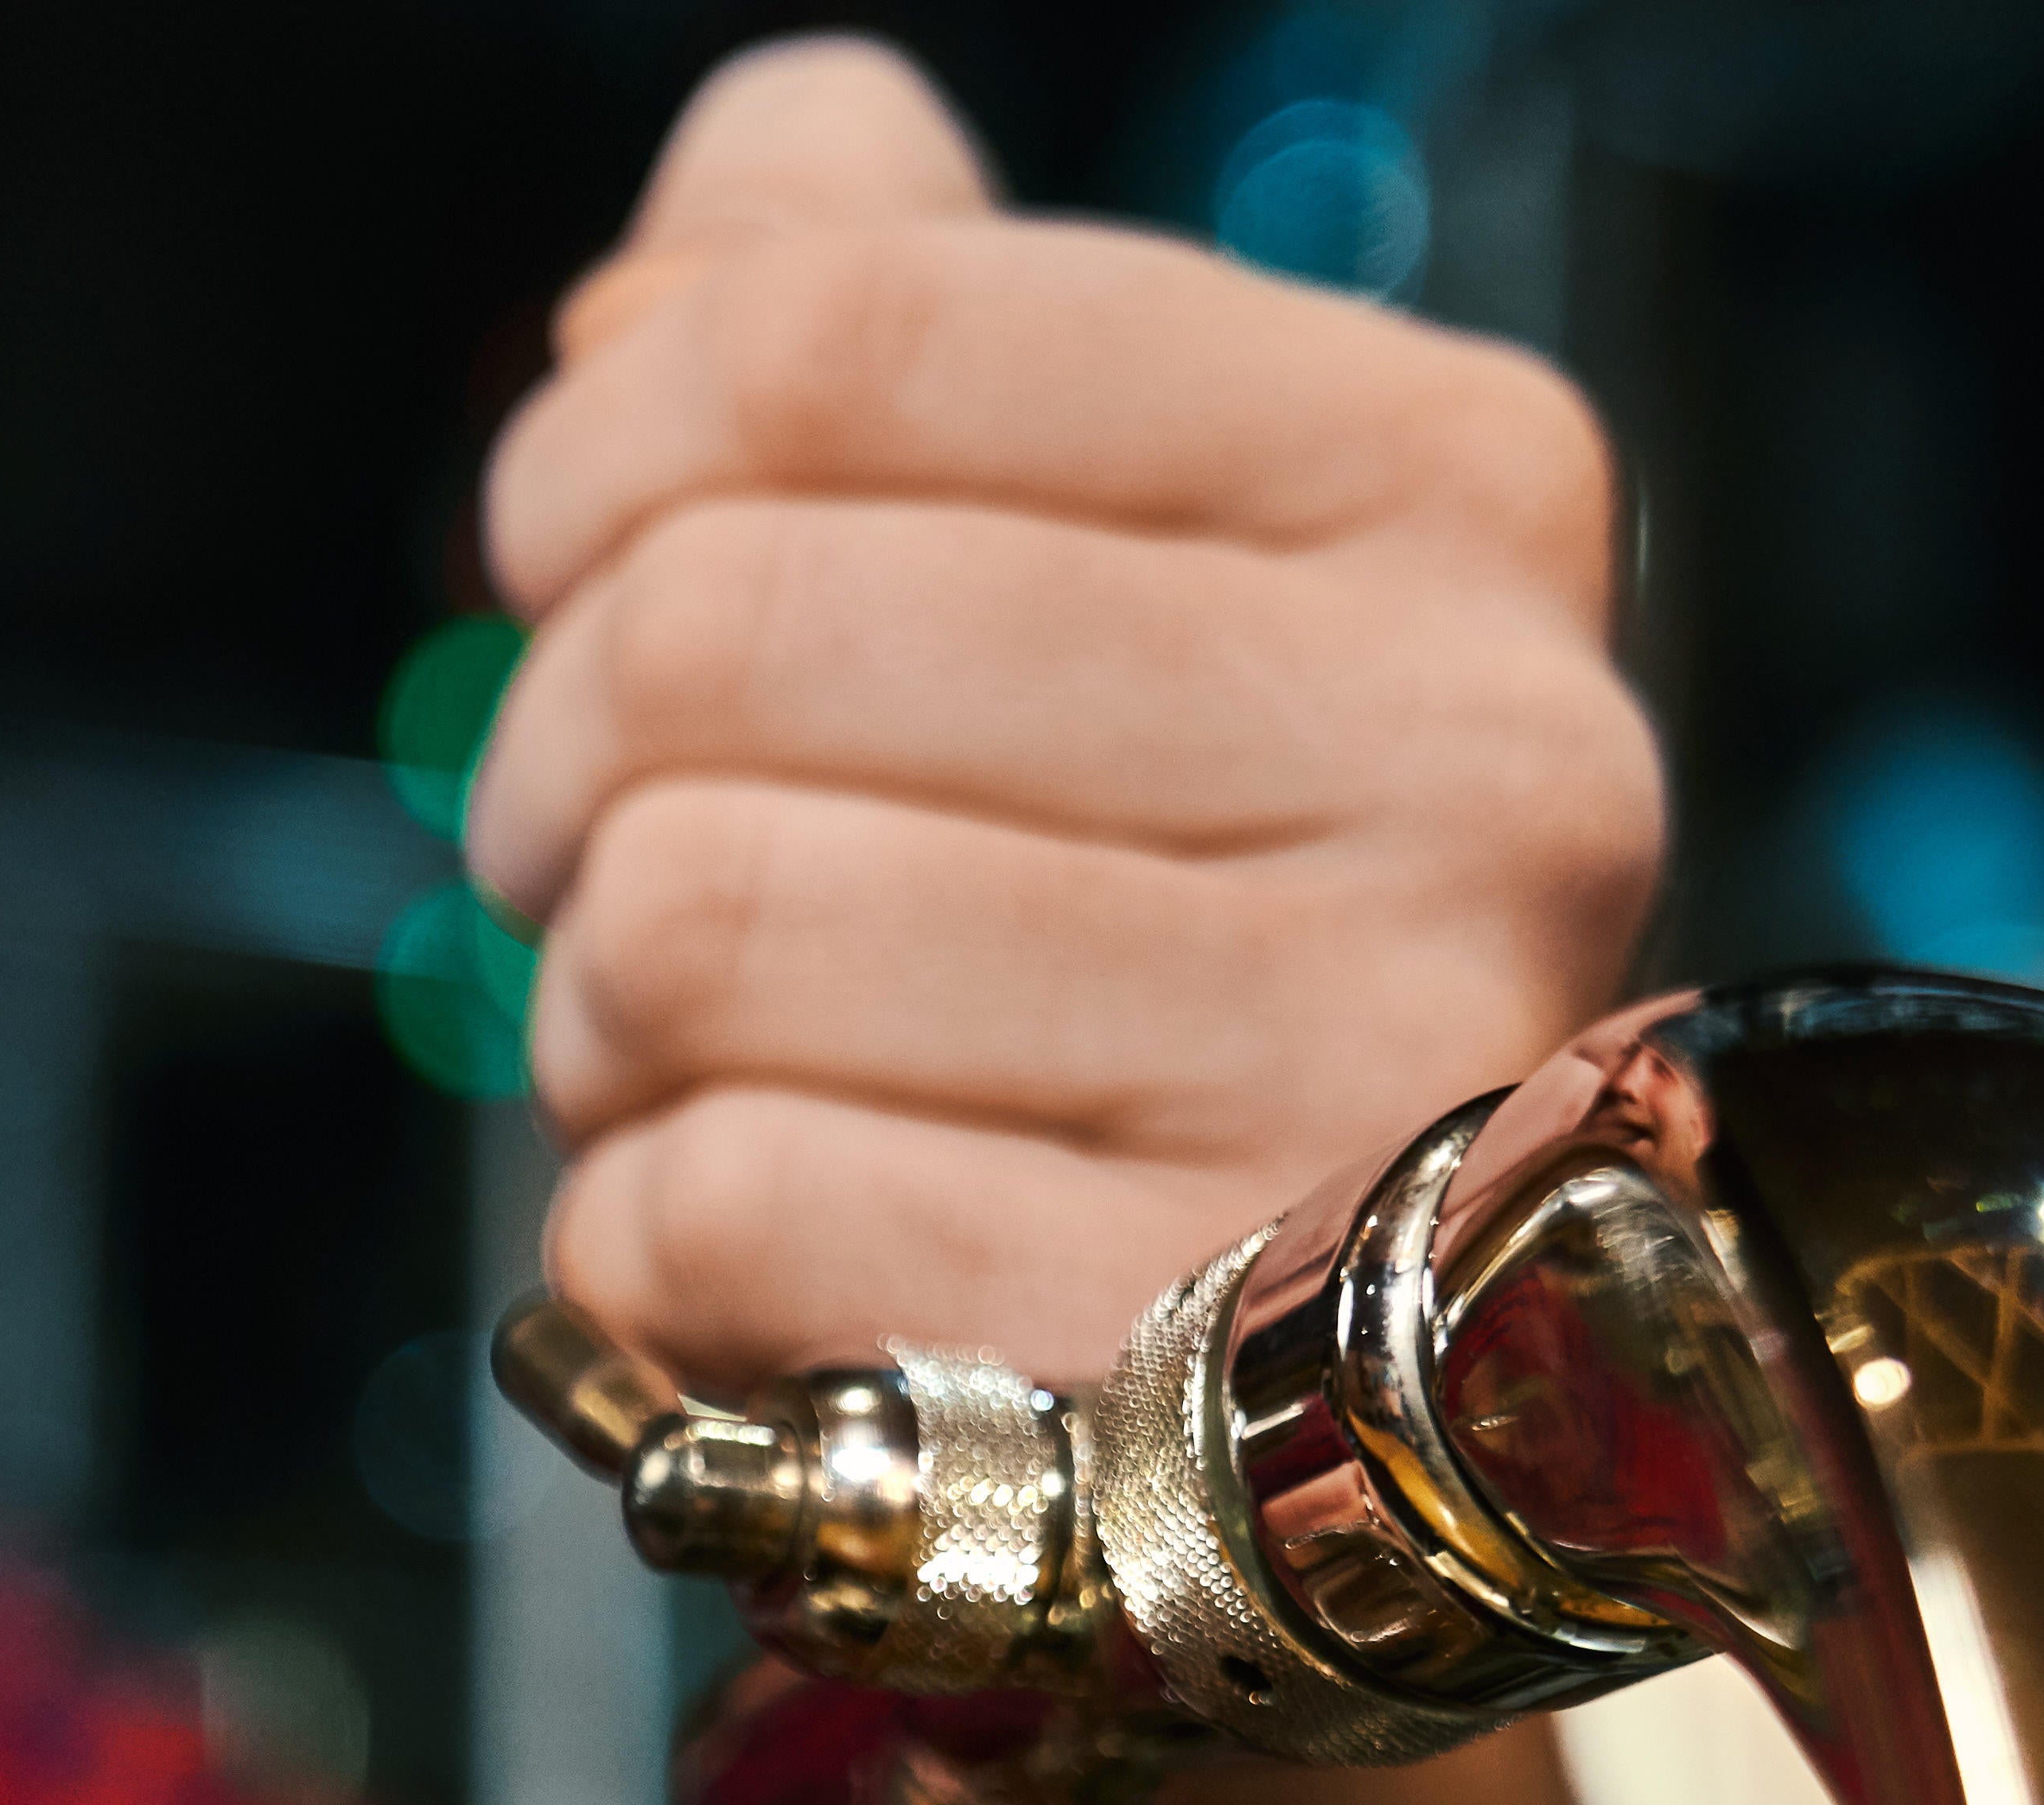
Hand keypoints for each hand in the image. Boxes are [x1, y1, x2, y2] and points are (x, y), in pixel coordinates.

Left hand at [470, 36, 1663, 1385]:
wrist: (1292, 1391)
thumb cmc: (1126, 908)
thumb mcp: (1062, 540)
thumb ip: (893, 288)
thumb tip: (762, 173)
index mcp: (1450, 487)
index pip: (842, 326)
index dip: (597, 444)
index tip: (567, 551)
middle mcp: (1481, 768)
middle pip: (723, 627)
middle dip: (561, 756)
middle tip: (602, 850)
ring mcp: (1365, 1088)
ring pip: (696, 924)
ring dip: (602, 1014)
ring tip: (714, 1051)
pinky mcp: (1195, 1381)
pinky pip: (708, 1207)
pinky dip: (650, 1240)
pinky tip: (787, 1237)